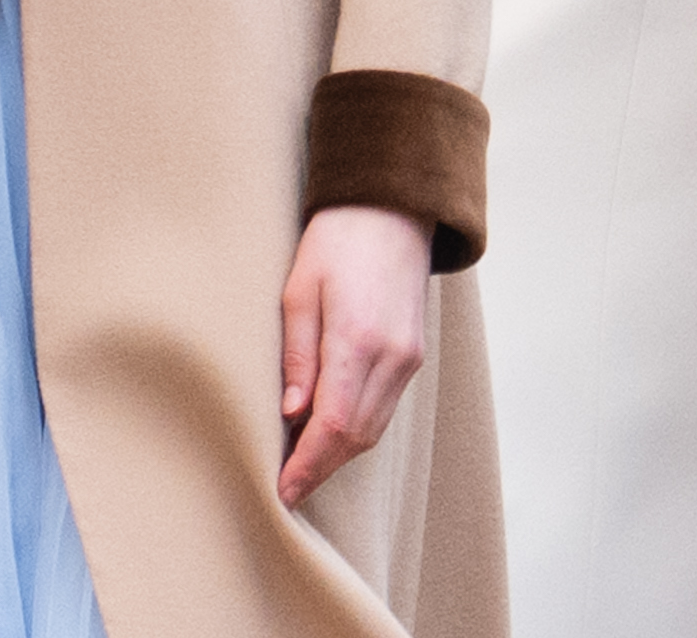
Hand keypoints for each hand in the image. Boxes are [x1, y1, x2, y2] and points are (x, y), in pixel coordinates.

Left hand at [277, 205, 433, 508]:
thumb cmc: (337, 240)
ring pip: (374, 429)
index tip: (282, 489)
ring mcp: (408, 358)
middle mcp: (392, 356)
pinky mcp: (414, 355)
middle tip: (287, 486)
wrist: (392, 208)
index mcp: (357, 338)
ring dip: (339, 454)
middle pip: (356, 437)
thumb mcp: (299, 289)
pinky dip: (357, 429)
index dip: (307, 464)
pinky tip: (331, 430)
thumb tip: (291, 414)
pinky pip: (385, 408)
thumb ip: (297, 355)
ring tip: (303, 465)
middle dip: (321, 468)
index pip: (333, 425)